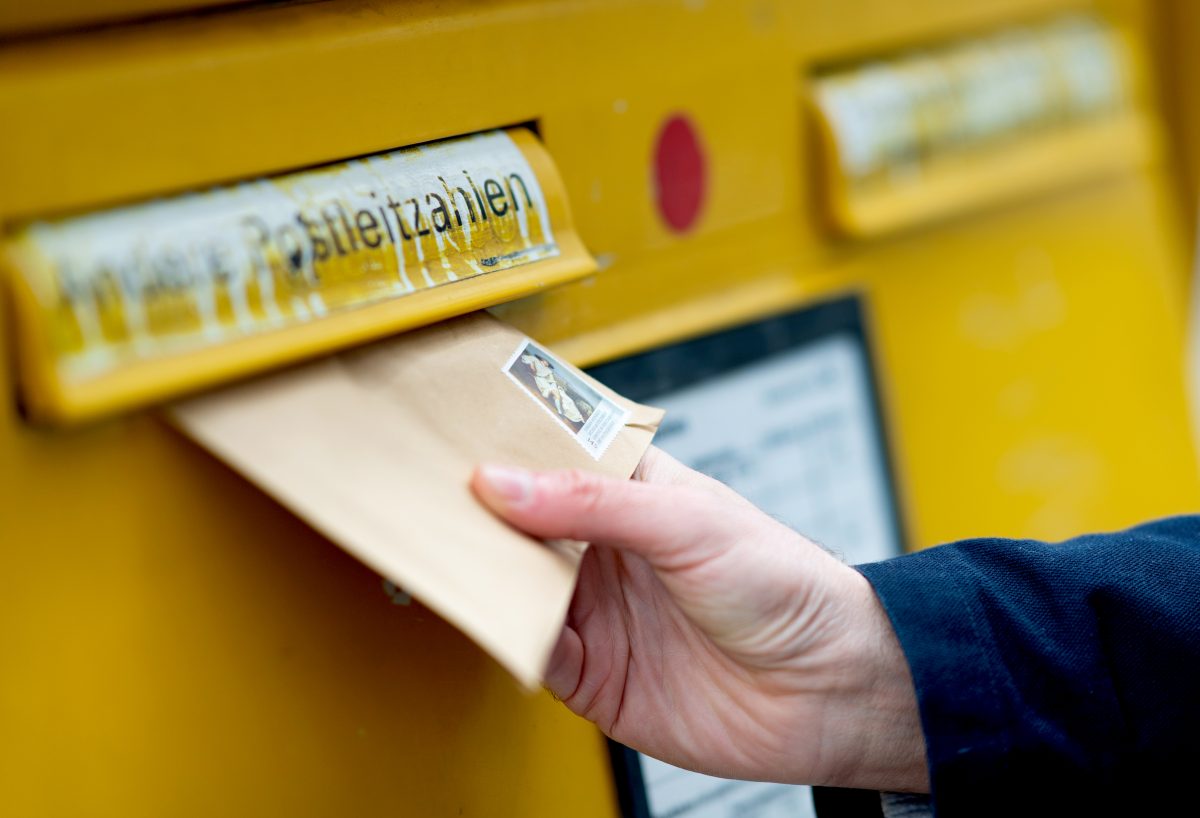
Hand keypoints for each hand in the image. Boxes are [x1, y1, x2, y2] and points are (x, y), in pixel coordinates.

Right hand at [471, 447, 927, 791]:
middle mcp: (607, 548)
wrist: (832, 689)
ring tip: (436, 549)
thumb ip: (594, 503)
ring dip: (481, 572)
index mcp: (632, 492)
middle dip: (474, 510)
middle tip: (419, 493)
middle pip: (519, 523)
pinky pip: (531, 651)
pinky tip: (490, 614)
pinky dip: (505, 636)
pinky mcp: (593, 674)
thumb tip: (503, 481)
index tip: (446, 431)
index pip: (551, 458)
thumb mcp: (690, 521)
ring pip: (514, 585)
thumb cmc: (788, 586)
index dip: (501, 445)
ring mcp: (598, 611)